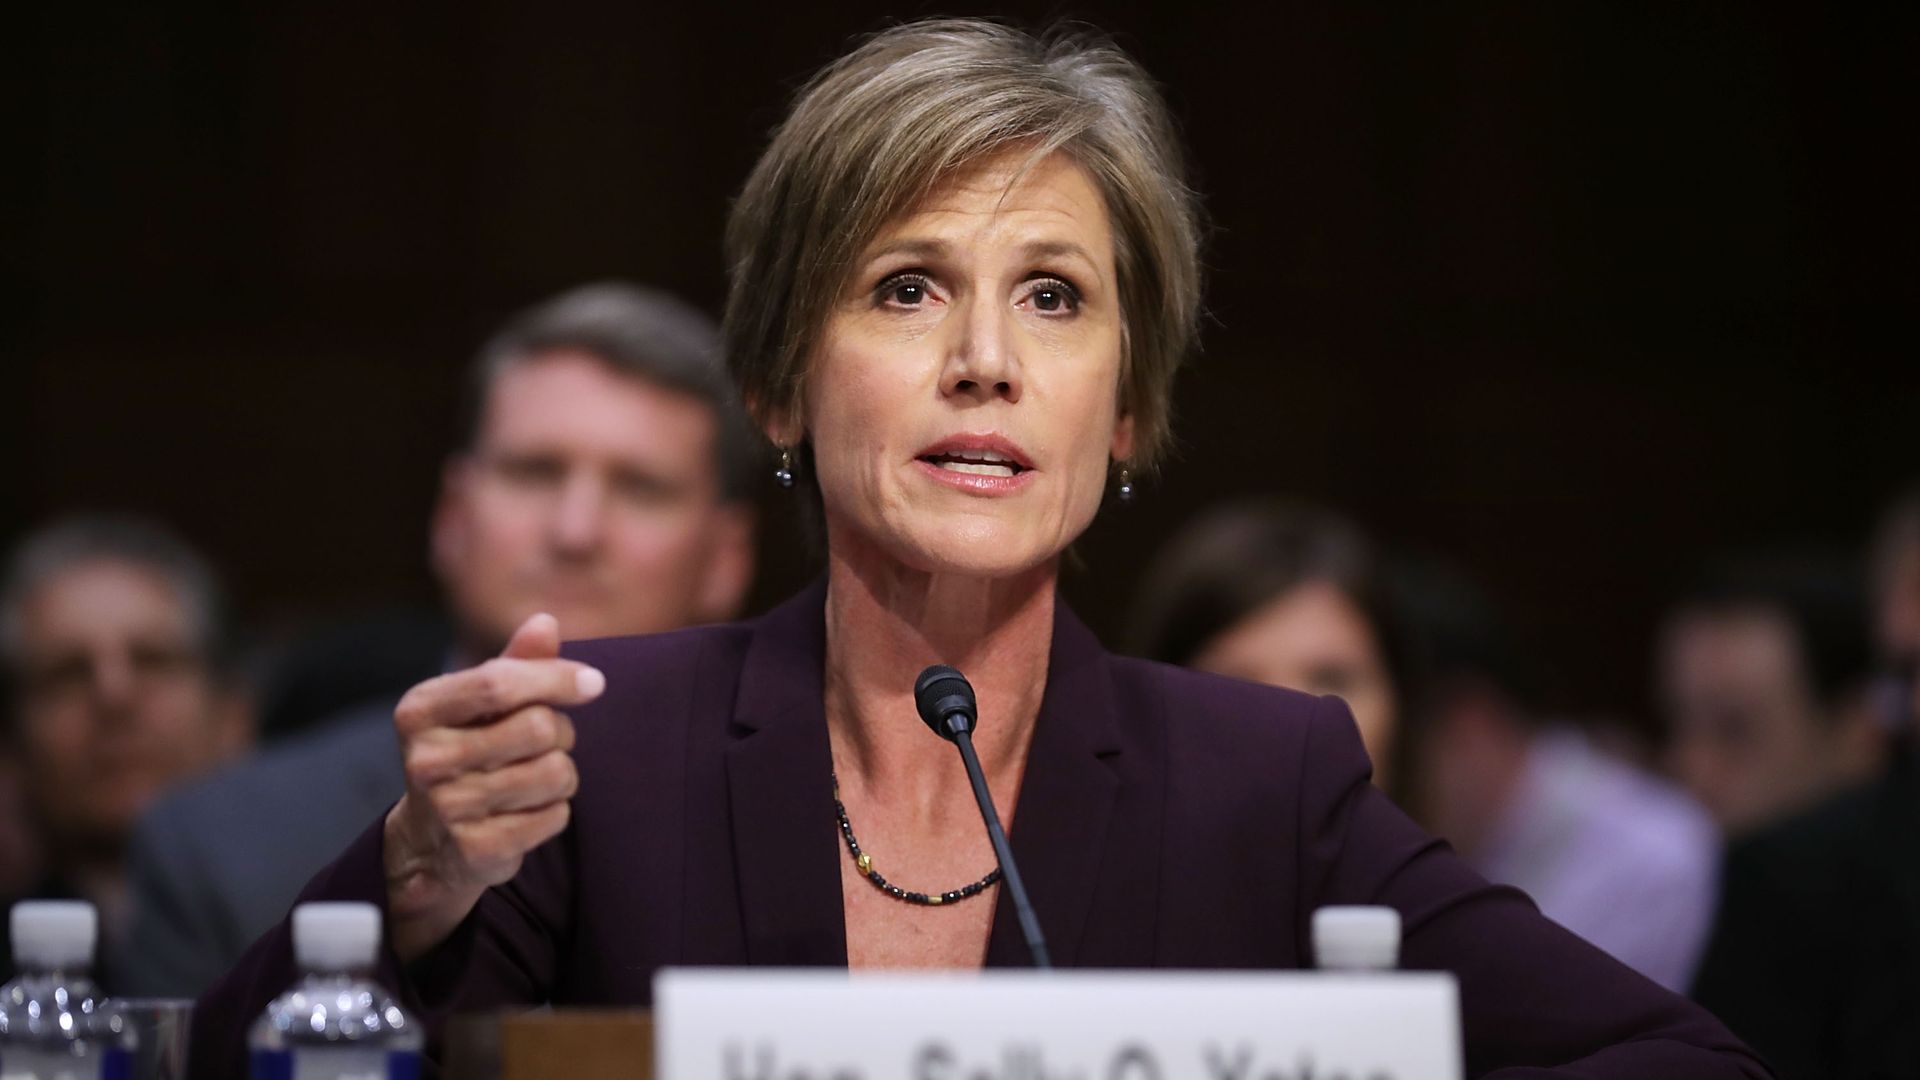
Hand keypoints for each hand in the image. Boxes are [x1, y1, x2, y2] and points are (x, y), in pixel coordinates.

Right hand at [381, 613, 604, 960]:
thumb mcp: (480, 702)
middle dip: (561, 732)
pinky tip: (525, 811)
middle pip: (539, 727)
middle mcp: (425, 759)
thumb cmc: (468, 750)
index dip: (556, 678)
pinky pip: (555, 817)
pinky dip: (555, 811)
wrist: (430, 839)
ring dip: (563, 774)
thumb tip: (546, 622)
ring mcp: (447, 809)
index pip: (500, 681)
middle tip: (546, 743)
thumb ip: (515, 662)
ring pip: (555, 773)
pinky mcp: (475, 850)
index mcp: (421, 709)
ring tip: (535, 777)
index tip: (594, 683)